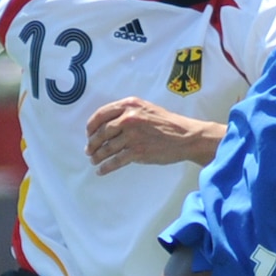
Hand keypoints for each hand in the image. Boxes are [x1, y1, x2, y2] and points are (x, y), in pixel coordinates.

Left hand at [85, 98, 223, 175]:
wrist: (186, 137)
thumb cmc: (168, 124)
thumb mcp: (147, 109)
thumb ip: (128, 113)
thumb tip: (108, 126)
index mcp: (130, 105)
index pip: (101, 114)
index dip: (91, 126)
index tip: (88, 134)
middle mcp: (128, 118)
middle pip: (101, 132)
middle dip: (92, 143)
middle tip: (89, 150)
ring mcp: (132, 135)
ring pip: (107, 148)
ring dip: (98, 156)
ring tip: (94, 161)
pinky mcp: (137, 152)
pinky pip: (115, 161)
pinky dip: (106, 167)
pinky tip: (101, 170)